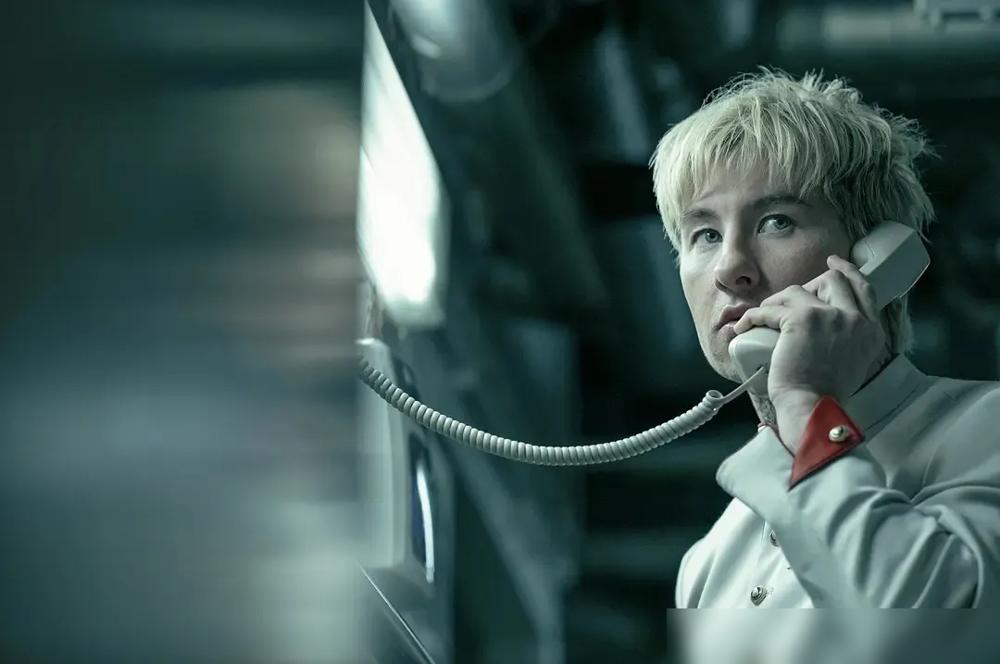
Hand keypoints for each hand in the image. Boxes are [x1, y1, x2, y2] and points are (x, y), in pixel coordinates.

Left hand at [732, 255, 886, 410]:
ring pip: (796, 291)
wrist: (812, 407)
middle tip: (786, 297)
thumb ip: (849, 340)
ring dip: (775, 302)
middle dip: (808, 284)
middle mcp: (855, 319)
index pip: (863, 289)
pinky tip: (744, 327)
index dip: (847, 272)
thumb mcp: (852, 362)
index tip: (833, 264)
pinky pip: (769, 309)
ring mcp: (829, 316)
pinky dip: (752, 317)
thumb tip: (829, 329)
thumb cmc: (825, 394)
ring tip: (762, 318)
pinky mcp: (800, 319)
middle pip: (832, 280)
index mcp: (871, 331)